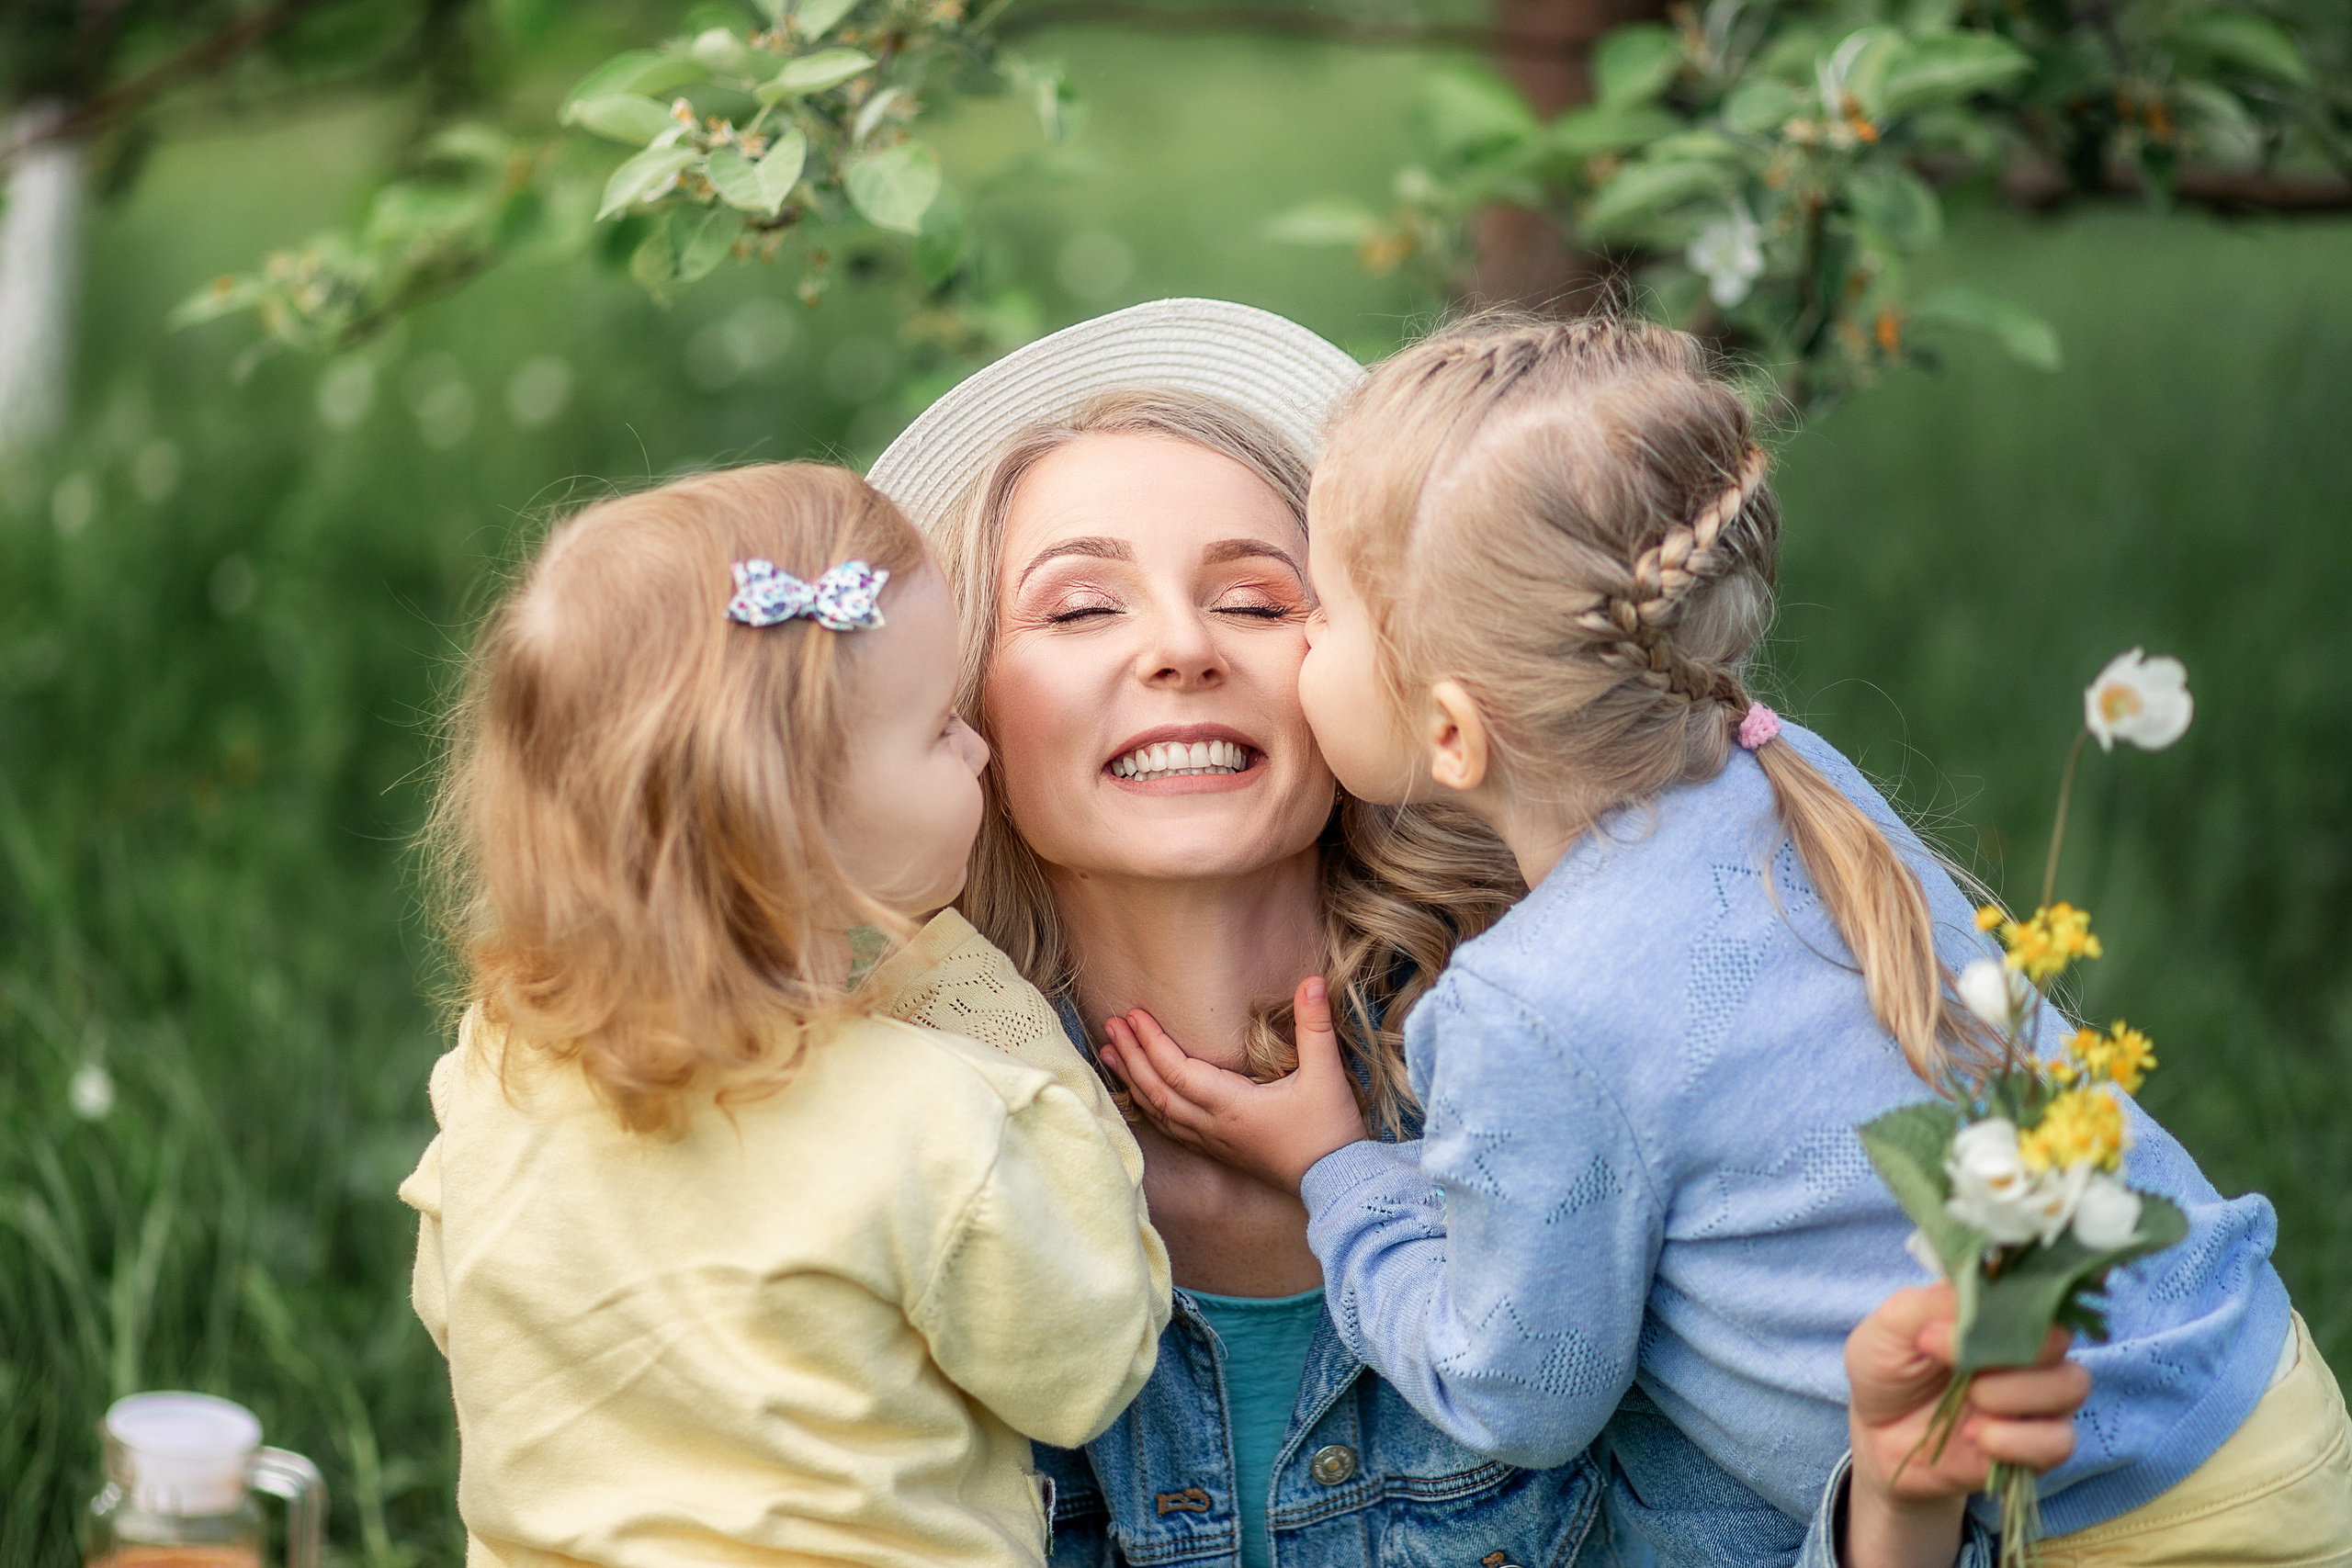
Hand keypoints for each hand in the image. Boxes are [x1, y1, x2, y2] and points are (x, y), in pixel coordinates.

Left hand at [1098, 976, 1369, 1192]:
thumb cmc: (1330, 1131)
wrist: (1338, 1183)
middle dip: (1130, 1057)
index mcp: (1232, 1105)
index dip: (1151, 1042)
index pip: (1177, 1070)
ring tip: (1109, 1055)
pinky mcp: (1220, 1151)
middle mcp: (1213, 1125)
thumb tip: (1313, 981)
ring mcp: (1213, 1142)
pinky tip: (1141, 1097)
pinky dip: (1149, 1108)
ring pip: (1160, 1112)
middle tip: (1109, 1027)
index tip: (1132, 1014)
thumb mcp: (1326, 1075)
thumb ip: (1315, 1026)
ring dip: (1132, 1082)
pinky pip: (1172, 1129)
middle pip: (1157, 1090)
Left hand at [1841, 1283, 2087, 1567]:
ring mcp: (2038, 1396)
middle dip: (2007, 1351)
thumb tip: (1988, 1288)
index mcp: (1998, 1308)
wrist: (1874, 1434)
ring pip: (2071, 1385)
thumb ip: (1939, 1301)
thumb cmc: (1887, 1366)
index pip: (2044, 1286)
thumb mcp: (1894, 1323)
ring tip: (1970, 1400)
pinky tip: (1975, 1436)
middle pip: (2061, 1336)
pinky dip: (2016, 1440)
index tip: (1974, 1318)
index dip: (2023, 1297)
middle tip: (1952, 1363)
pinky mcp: (2037, 1444)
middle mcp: (2028, 1347)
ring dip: (2014, 1394)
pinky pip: (2059, 1440)